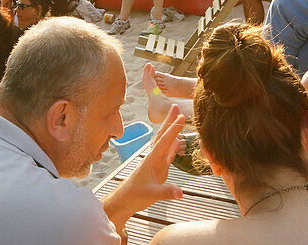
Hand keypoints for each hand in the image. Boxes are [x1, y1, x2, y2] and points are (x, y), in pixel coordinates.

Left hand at [105, 106, 184, 225]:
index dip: (173, 129)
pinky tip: (178, 141)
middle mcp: (154, 157)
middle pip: (163, 135)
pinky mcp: (159, 170)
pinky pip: (168, 155)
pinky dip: (173, 147)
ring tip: (178, 119)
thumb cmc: (135, 195)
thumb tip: (180, 192)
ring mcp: (156, 163)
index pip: (164, 141)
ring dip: (172, 131)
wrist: (126, 200)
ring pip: (165, 143)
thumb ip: (166, 192)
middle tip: (175, 106)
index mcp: (152, 159)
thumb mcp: (152, 194)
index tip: (181, 116)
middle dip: (169, 121)